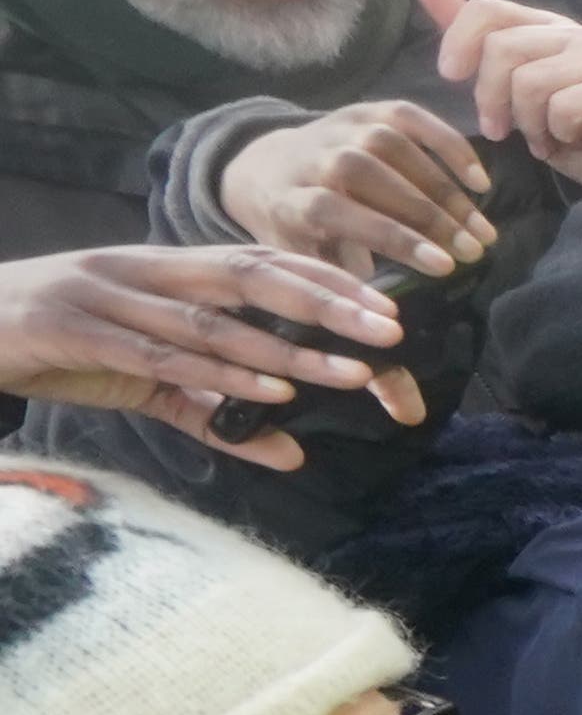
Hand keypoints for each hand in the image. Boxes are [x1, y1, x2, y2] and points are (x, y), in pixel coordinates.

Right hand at [0, 246, 417, 470]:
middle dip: (326, 303)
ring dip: (289, 350)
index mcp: (161, 267)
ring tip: (354, 373)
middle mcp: (140, 269)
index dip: (323, 280)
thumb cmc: (56, 347)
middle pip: (249, 278)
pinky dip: (220, 373)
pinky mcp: (75, 330)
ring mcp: (106, 295)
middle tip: (392, 328)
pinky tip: (271, 389)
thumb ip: (213, 412)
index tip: (388, 305)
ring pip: (214, 320)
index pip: (257, 262)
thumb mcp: (142, 377)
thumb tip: (291, 453)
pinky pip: (161, 354)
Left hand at [214, 99, 492, 278]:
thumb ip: (339, 286)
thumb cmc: (295, 231)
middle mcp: (310, 155)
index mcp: (290, 198)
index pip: (339, 211)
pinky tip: (478, 182)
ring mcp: (337, 128)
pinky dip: (449, 145)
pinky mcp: (364, 111)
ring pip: (393, 144)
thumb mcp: (302, 264)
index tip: (443, 267)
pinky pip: (409, 117)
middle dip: (429, 215)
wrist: (264, 169)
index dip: (393, 236)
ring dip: (445, 188)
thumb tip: (384, 330)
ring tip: (481, 229)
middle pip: (370, 174)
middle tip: (474, 251)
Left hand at [420, 0, 581, 198]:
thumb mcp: (513, 91)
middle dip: (490, 97)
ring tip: (544, 140)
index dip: (460, 39)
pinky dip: (559, 134)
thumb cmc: (574, 135)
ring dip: (528, 124)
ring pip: (530, 82)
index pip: (490, 9)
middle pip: (503, 47)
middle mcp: (577, 35)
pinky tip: (572, 141)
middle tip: (499, 130)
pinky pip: (563, 107)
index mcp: (548, 28)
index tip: (450, 75)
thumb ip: (477, 44)